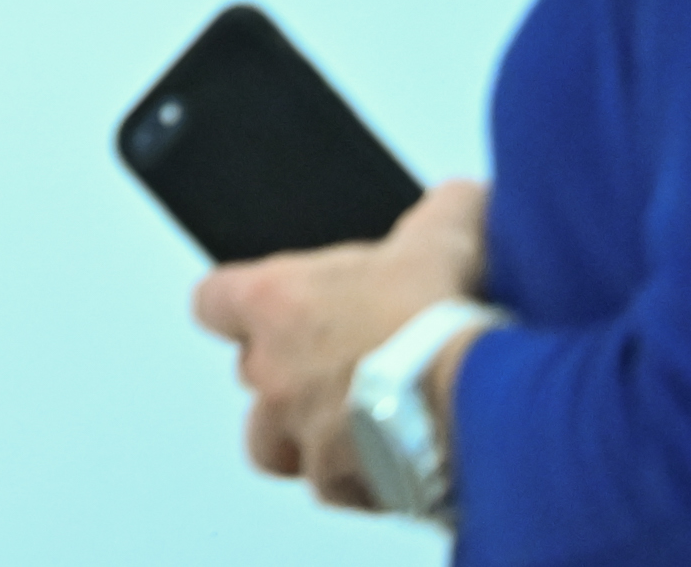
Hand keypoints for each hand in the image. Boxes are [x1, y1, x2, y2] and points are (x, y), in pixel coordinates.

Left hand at [191, 179, 488, 509]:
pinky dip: (360, 480)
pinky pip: (336, 488)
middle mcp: (275, 373)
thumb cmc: (442, 321)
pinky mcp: (343, 484)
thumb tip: (460, 201)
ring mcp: (303, 433)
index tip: (258, 306)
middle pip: (248, 375)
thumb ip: (441, 214)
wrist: (478, 403)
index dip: (235, 303)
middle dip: (286, 371)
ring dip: (304, 436)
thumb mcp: (443, 239)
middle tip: (342, 363)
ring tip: (352, 424)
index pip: (212, 300)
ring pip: (274, 443)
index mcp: (277, 304)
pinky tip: (396, 463)